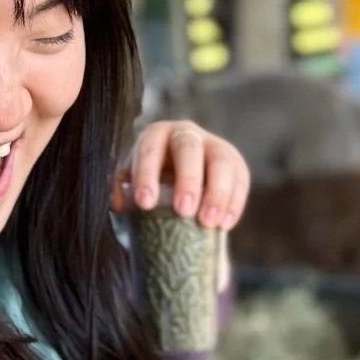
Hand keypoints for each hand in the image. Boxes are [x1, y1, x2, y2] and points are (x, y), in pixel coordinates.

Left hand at [113, 120, 250, 228]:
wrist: (180, 185)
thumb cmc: (152, 186)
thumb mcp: (132, 183)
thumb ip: (121, 191)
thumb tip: (119, 204)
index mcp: (155, 137)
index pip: (149, 149)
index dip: (147, 174)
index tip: (145, 204)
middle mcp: (185, 134)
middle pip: (188, 149)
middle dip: (187, 179)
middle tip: (184, 210)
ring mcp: (213, 146)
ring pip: (221, 162)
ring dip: (217, 192)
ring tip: (209, 223)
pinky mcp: (235, 163)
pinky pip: (240, 178)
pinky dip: (234, 202)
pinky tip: (225, 225)